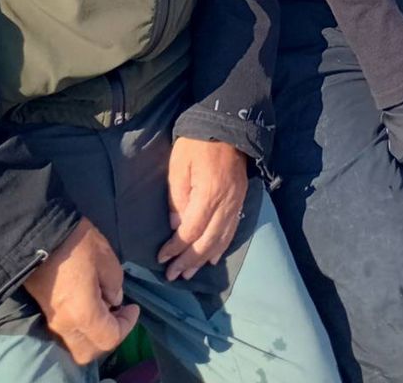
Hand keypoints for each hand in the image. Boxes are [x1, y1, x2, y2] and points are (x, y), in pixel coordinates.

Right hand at [23, 218, 138, 365]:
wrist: (38, 233)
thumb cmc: (77, 243)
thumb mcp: (106, 258)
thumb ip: (115, 285)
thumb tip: (114, 300)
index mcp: (83, 313)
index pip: (110, 337)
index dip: (127, 325)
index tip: (134, 307)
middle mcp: (65, 324)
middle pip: (89, 352)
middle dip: (109, 339)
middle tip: (119, 316)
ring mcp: (52, 321)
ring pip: (75, 346)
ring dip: (94, 336)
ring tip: (105, 310)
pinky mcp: (44, 313)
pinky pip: (66, 334)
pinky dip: (81, 329)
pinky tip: (89, 307)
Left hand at [157, 137, 248, 280]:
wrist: (226, 125)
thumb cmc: (196, 144)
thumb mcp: (178, 166)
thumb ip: (177, 198)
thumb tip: (175, 227)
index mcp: (209, 193)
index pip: (191, 231)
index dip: (176, 248)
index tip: (161, 258)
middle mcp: (227, 203)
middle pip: (207, 242)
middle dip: (188, 261)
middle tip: (172, 276)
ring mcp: (237, 202)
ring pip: (221, 240)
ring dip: (204, 259)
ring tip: (188, 273)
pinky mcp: (241, 200)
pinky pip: (232, 230)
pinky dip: (221, 247)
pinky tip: (212, 258)